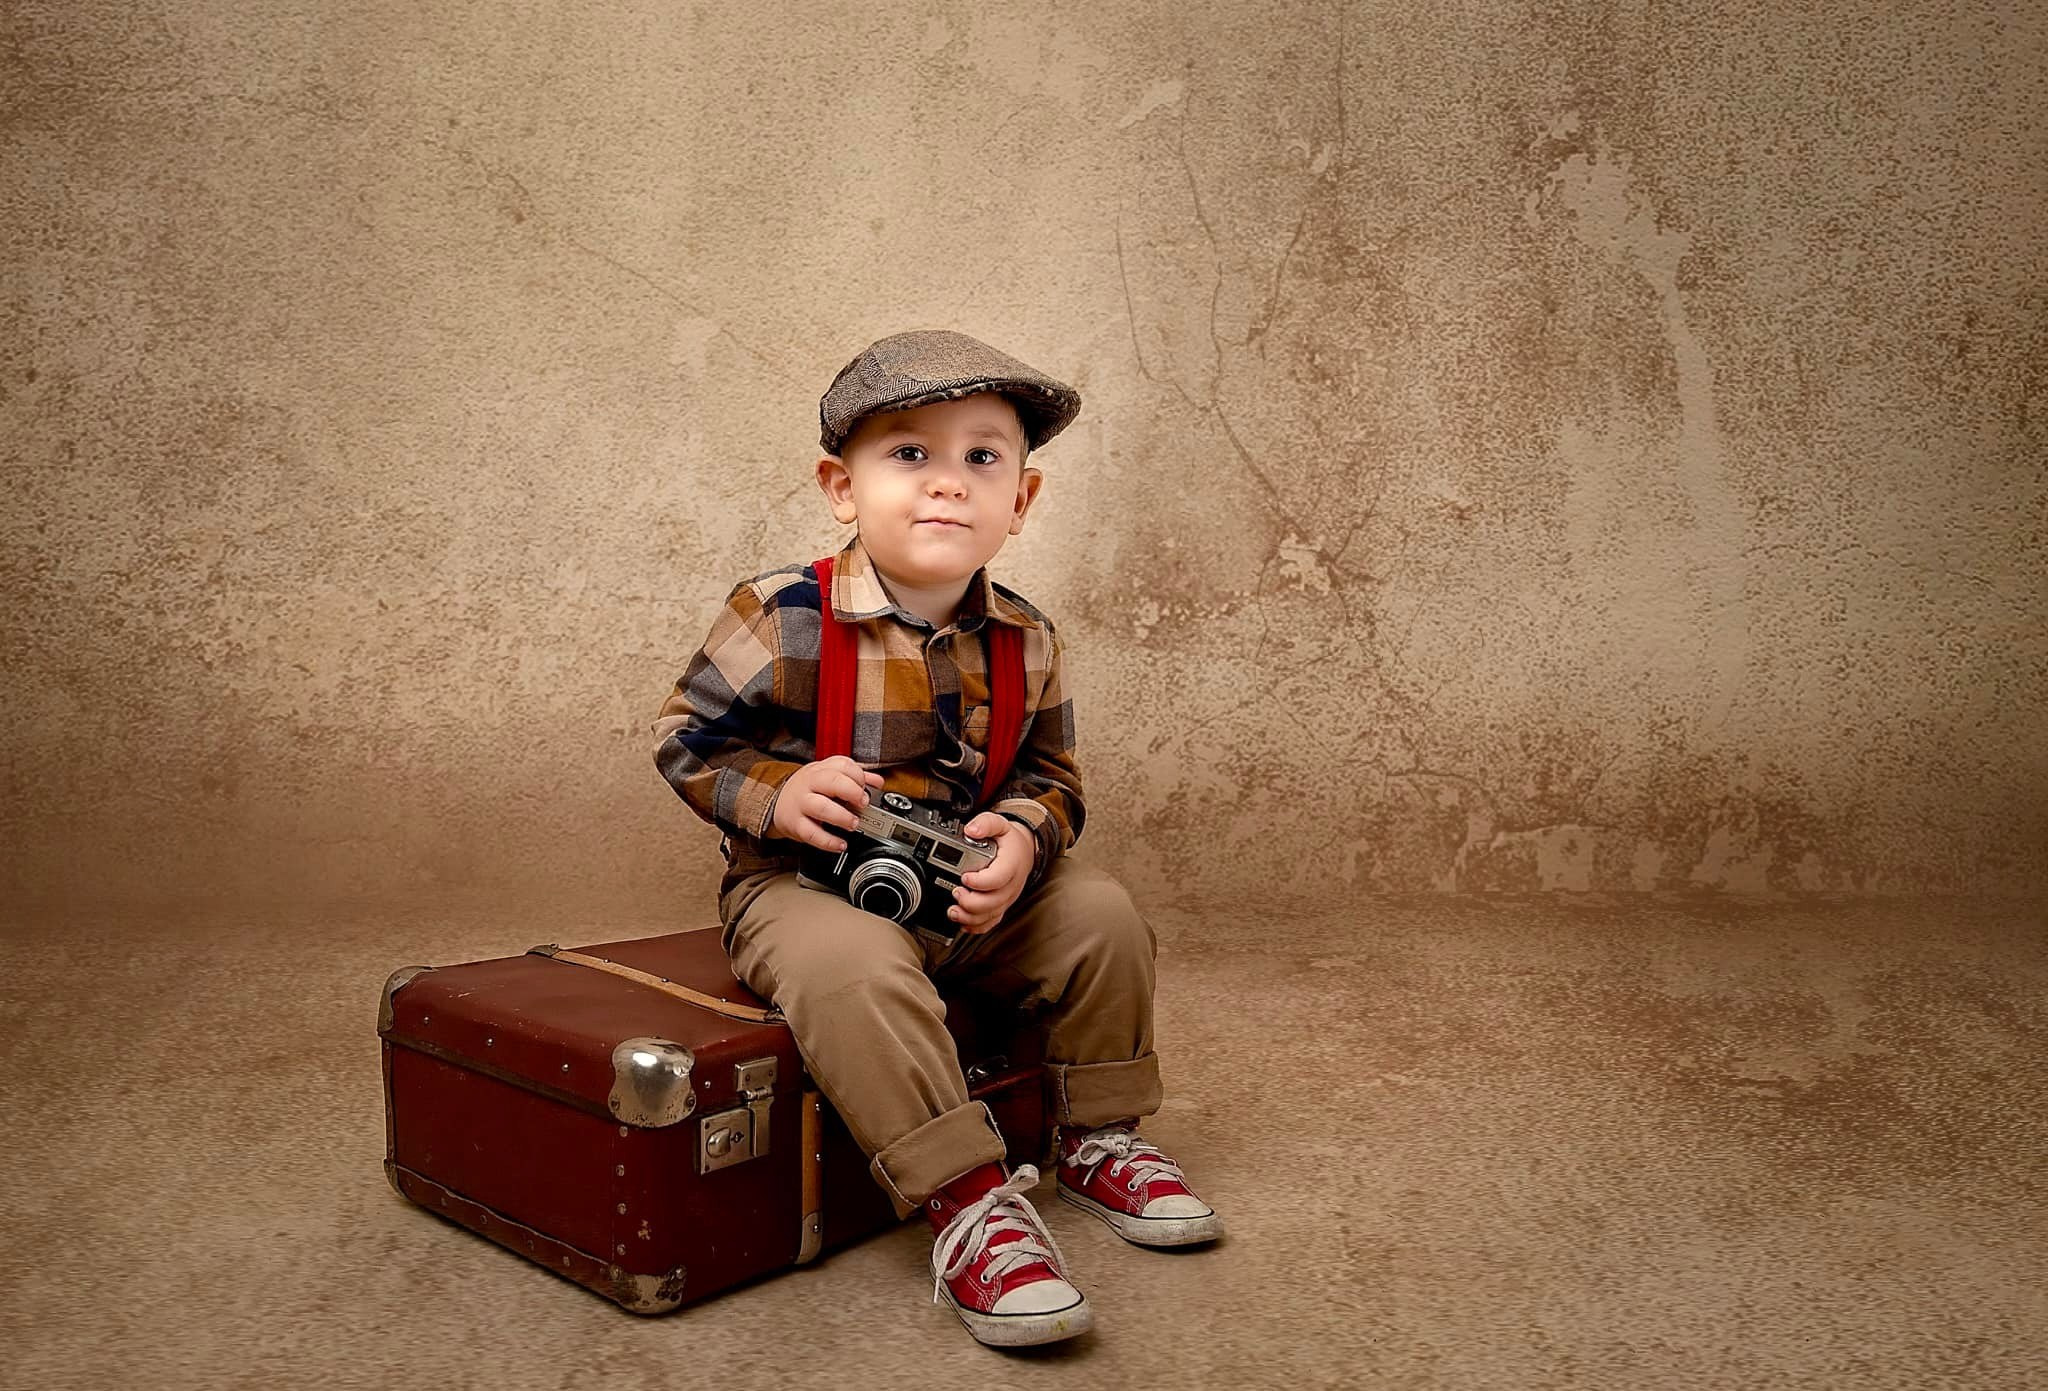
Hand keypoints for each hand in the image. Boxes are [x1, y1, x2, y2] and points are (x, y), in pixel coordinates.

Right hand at [768, 756, 884, 851]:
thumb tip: (878, 782)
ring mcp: (802, 804)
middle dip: (852, 791)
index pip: (843, 765)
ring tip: (854, 823)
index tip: (866, 788)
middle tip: (863, 803)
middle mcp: (810, 784)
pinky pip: (812, 833)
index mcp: (821, 770)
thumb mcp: (828, 776)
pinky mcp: (796, 824)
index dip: (858, 776)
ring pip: (821, 807)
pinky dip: (828, 841)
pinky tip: (841, 844)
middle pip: (832, 781)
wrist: (777, 802)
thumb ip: (855, 777)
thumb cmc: (808, 789)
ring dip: (841, 816)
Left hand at [946, 813, 1034, 934]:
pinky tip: (962, 922)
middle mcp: (1011, 885)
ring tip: (953, 911)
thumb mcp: (1000, 824)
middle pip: (992, 902)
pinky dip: (976, 926)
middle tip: (956, 892)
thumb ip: (985, 823)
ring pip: (990, 916)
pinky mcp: (1001, 906)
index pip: (998, 878)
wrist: (1025, 852)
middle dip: (971, 902)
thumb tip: (970, 830)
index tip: (964, 877)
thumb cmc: (1010, 842)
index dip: (980, 882)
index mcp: (1011, 865)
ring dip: (969, 917)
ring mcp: (1006, 898)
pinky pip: (991, 922)